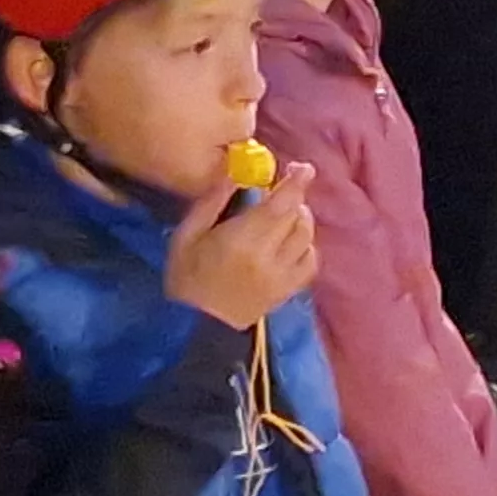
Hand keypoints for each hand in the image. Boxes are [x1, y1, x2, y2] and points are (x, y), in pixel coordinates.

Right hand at [163, 163, 320, 329]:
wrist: (195, 327)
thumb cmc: (186, 278)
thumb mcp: (187, 236)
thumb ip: (212, 203)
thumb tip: (236, 173)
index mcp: (243, 240)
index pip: (281, 204)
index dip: (296, 183)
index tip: (302, 167)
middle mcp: (269, 256)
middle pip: (296, 216)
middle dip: (292, 197)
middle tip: (278, 191)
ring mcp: (282, 276)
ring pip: (307, 236)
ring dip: (301, 219)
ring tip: (284, 214)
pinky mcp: (287, 291)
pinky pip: (310, 262)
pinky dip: (307, 246)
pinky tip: (291, 242)